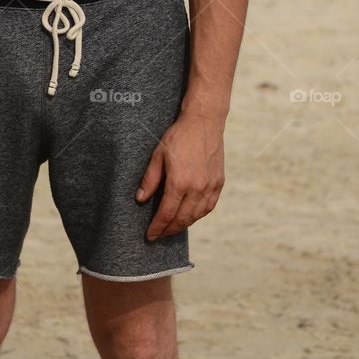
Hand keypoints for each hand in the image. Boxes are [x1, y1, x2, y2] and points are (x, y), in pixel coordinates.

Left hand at [136, 113, 224, 238]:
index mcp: (179, 182)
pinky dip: (198, 215)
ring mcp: (210, 186)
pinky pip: (209, 207)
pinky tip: (191, 216)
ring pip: (197, 216)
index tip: (150, 236)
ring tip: (172, 227)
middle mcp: (197, 188)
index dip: (157, 227)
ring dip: (184, 225)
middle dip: (169, 230)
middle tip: (159, 235)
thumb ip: (150, 180)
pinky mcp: (219, 183)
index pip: (166, 214)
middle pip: (182, 219)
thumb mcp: (158, 155)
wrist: (204, 122)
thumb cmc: (178, 136)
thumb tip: (140, 199)